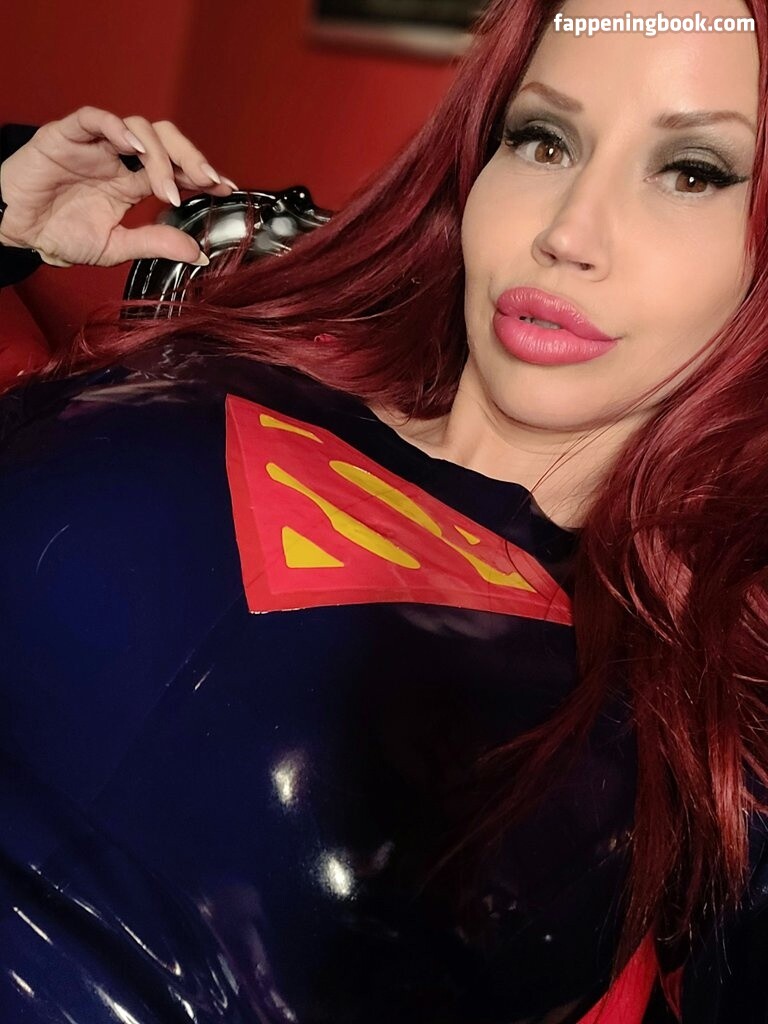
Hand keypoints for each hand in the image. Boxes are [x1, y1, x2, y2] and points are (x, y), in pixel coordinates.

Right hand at [0, 106, 238, 267]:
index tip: (225, 188)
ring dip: (159, 155)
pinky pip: (95, 118)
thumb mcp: (115, 246)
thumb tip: (197, 254)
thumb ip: (154, 244)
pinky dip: (118, 128)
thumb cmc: (59, 233)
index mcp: (132, 182)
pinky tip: (134, 148)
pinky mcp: (68, 135)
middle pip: (167, 140)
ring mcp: (97, 144)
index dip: (203, 173)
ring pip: (139, 126)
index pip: (177, 168)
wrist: (16, 230)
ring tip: (165, 186)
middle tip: (209, 181)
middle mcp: (120, 158)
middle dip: (192, 157)